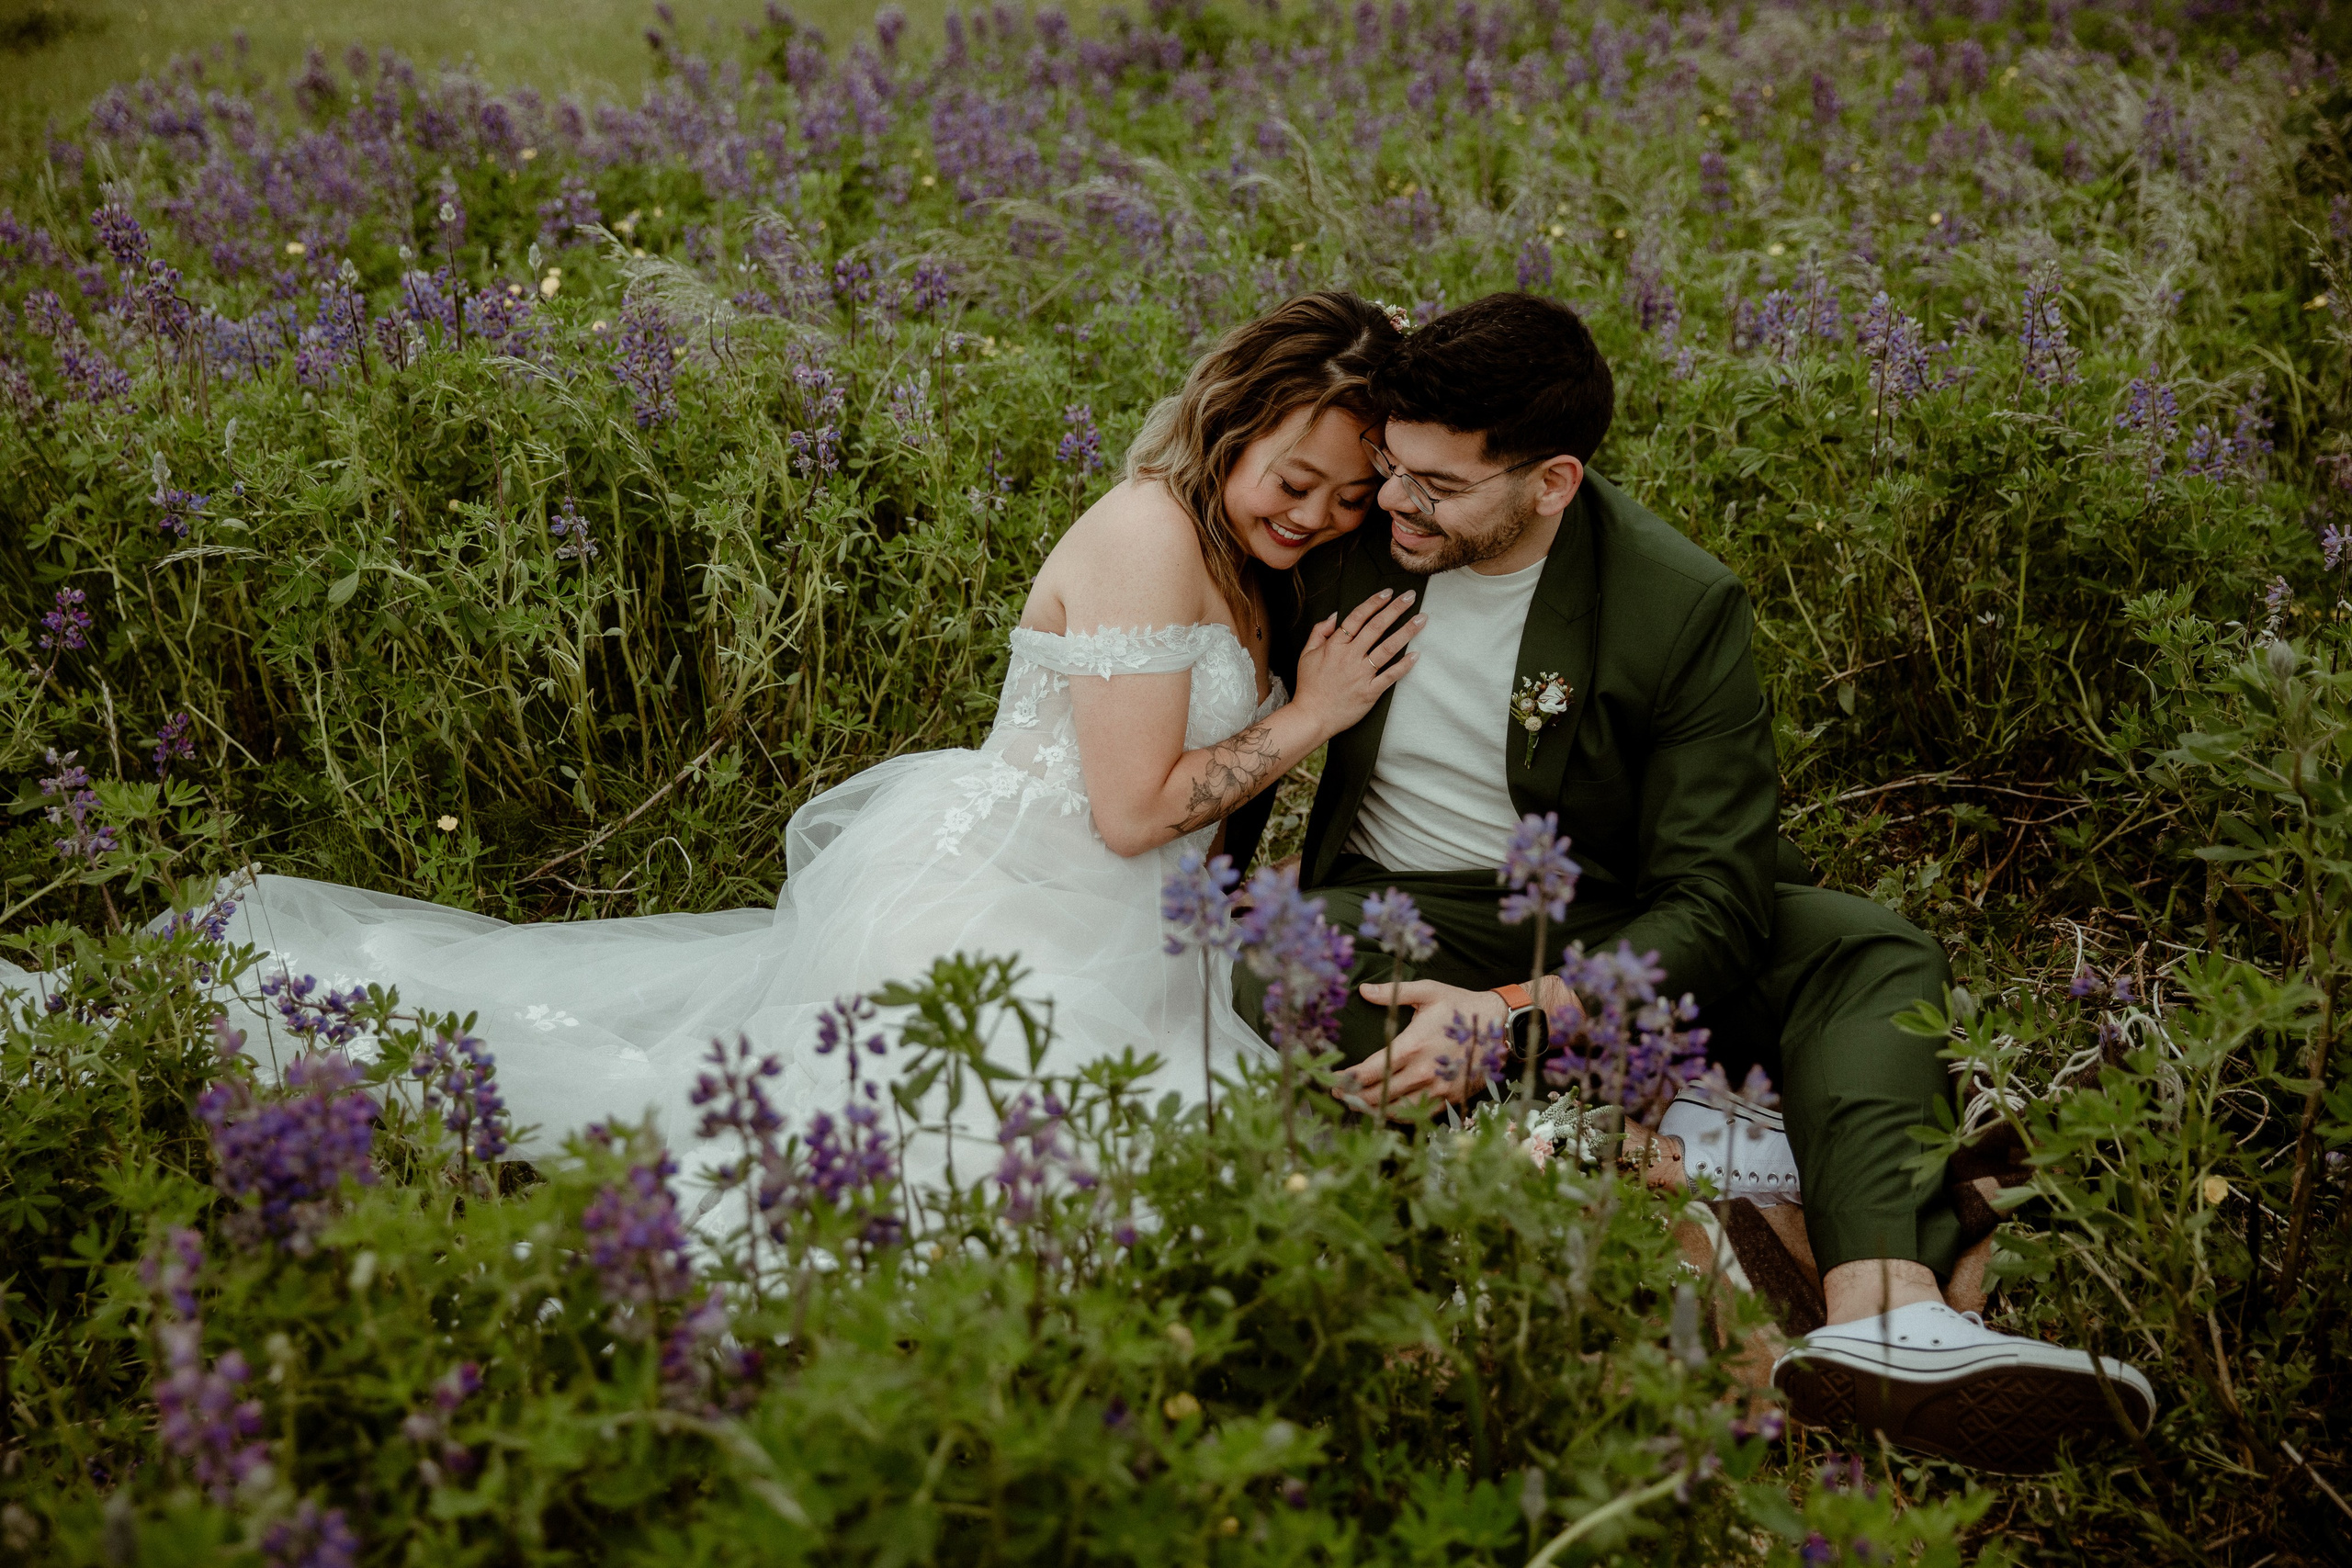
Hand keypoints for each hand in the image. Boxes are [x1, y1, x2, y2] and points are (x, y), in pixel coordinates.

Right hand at [1292, 588, 1422, 738]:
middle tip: (1410, 596)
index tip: (1387, 593)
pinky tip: (1416, 654)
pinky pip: (1390, 676)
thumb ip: (1319, 632)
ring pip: (1387, 648)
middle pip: (1376, 627)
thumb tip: (1336, 615)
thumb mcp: (1306, 654)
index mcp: (1335, 646)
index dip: (1374, 603)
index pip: (1357, 617)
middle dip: (1395, 609)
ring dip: (1406, 632)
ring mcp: (1361, 675)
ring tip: (1421, 619)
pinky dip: (1404, 665)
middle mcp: (1350, 657)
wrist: (1312, 716)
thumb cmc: (1309, 686)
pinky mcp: (1370, 692)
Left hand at [1330, 978, 1504, 1117]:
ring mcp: (1437, 1089)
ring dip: (1373, 1109)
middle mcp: (1422, 1072)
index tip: (1333, 1080)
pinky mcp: (1450, 1098)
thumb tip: (1363, 990)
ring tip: (1357, 1104)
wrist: (1500, 1026)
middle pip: (1378, 1095)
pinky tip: (1387, 1110)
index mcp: (1412, 1046)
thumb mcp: (1428, 991)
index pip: (1370, 1071)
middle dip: (1354, 1096)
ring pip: (1396, 1110)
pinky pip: (1418, 1115)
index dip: (1348, 1079)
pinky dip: (1399, 1115)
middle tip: (1339, 1093)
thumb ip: (1393, 992)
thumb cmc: (1462, 1006)